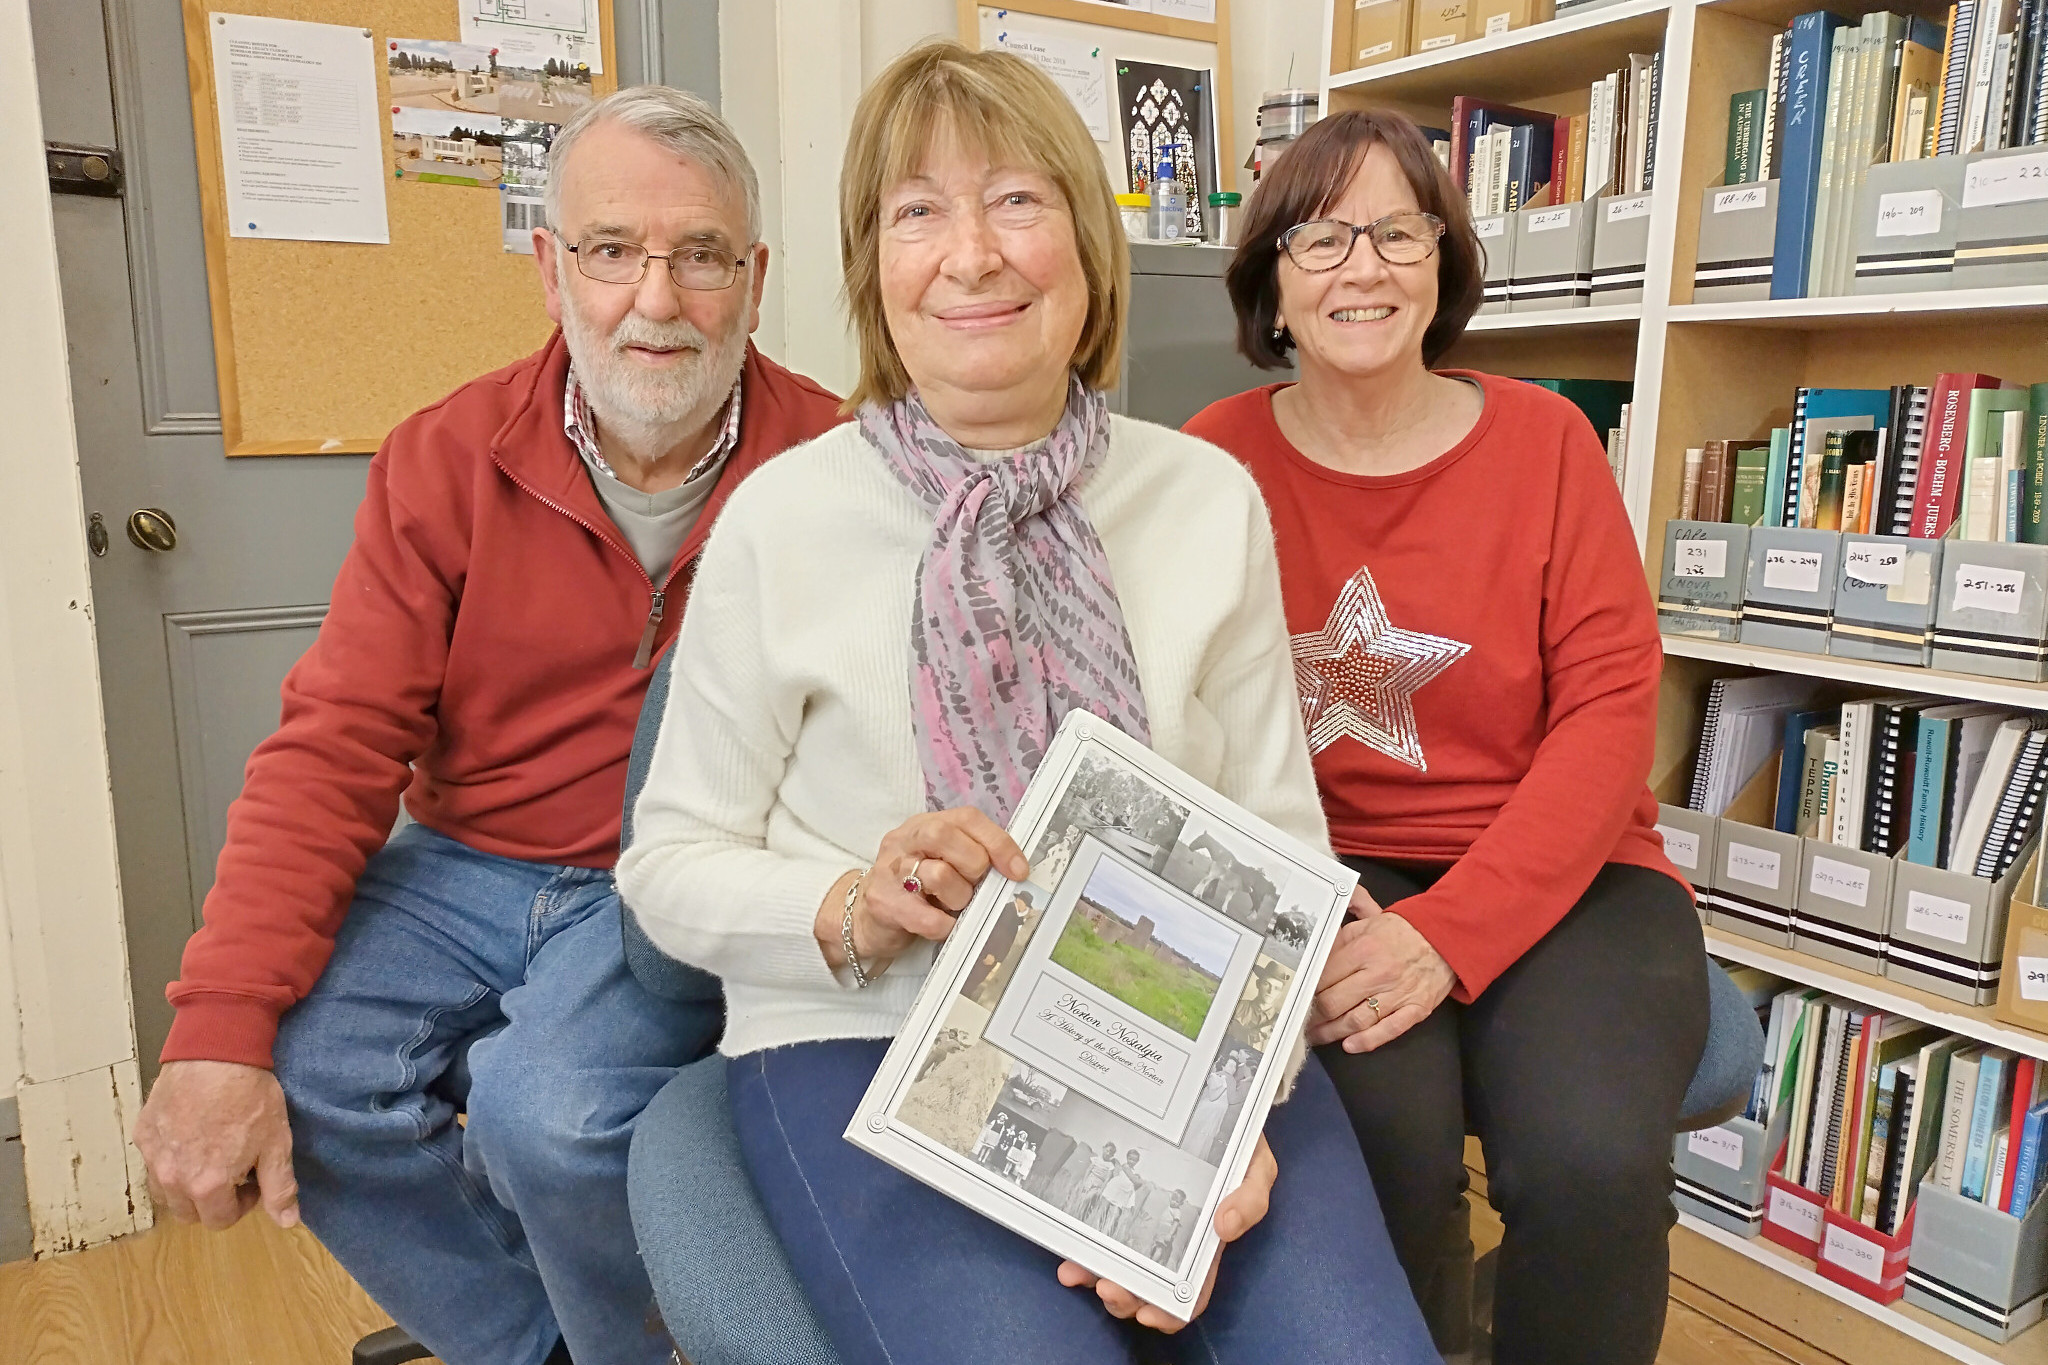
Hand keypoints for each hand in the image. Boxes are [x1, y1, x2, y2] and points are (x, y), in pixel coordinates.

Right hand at [134, 1060, 298, 1231]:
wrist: (216, 1052)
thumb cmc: (251, 1098)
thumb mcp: (276, 1143)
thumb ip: (279, 1188)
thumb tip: (286, 1223)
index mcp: (206, 1186)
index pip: (220, 1221)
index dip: (242, 1205)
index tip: (253, 1180)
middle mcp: (172, 1178)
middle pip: (189, 1213)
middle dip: (213, 1201)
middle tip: (233, 1170)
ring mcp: (152, 1156)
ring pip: (165, 1192)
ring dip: (186, 1186)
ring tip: (210, 1156)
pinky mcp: (142, 1134)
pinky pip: (154, 1162)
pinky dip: (170, 1160)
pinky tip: (191, 1135)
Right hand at [814, 807, 1028, 971]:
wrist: (863, 918)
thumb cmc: (914, 890)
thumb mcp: (942, 863)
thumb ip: (972, 857)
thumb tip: (1015, 871)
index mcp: (925, 825)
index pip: (967, 818)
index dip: (998, 843)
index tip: (1018, 870)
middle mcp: (904, 840)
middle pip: (944, 835)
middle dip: (974, 865)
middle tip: (976, 887)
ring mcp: (889, 870)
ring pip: (939, 875)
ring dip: (959, 898)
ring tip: (955, 907)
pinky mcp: (883, 903)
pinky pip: (927, 917)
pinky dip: (946, 926)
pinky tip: (945, 926)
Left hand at [1056, 1134, 1276, 1331]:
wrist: (1214, 1104)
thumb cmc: (1236, 1144)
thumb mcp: (1256, 1166)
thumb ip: (1250, 1197)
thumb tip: (1225, 1227)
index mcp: (1205, 1242)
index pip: (1191, 1292)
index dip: (1171, 1312)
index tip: (1150, 1314)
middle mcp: (1171, 1240)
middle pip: (1146, 1287)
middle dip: (1125, 1296)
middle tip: (1109, 1287)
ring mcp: (1141, 1222)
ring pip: (1116, 1265)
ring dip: (1096, 1277)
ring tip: (1081, 1272)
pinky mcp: (1117, 1201)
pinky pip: (1095, 1232)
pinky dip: (1080, 1249)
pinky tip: (1068, 1254)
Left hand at [1306, 887, 1456, 1051]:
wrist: (1446, 936)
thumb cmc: (1403, 931)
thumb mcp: (1367, 923)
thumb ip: (1340, 939)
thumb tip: (1314, 955)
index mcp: (1363, 949)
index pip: (1324, 977)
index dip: (1306, 992)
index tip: (1296, 999)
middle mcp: (1378, 973)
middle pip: (1334, 1002)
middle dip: (1313, 1017)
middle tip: (1302, 1023)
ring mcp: (1398, 993)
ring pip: (1357, 1020)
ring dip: (1332, 1033)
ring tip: (1318, 1037)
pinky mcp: (1416, 1008)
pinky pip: (1389, 1029)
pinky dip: (1368, 1041)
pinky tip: (1350, 1045)